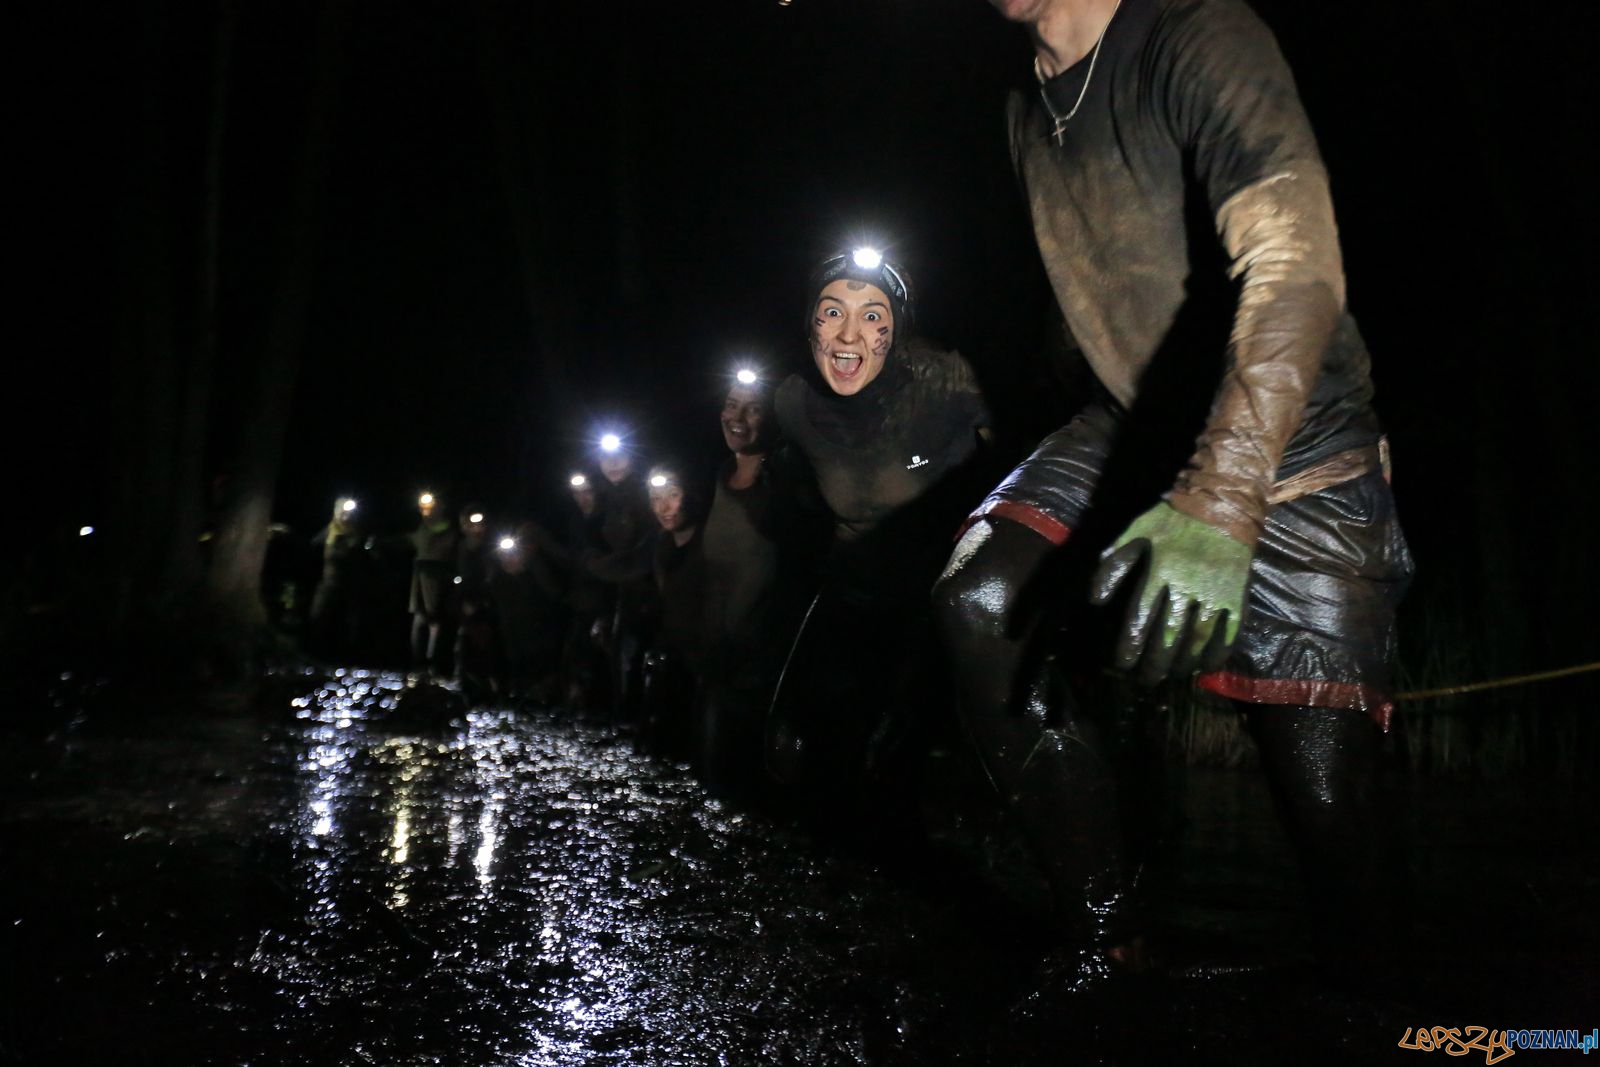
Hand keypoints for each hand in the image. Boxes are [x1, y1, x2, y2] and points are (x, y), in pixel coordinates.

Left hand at [1091, 502, 1250, 681]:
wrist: (1222, 504)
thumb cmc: (1173, 518)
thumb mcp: (1135, 532)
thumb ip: (1112, 564)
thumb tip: (1095, 599)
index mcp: (1160, 571)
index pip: (1141, 619)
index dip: (1130, 646)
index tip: (1123, 664)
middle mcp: (1187, 586)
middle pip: (1168, 636)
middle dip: (1155, 664)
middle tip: (1145, 681)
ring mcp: (1215, 593)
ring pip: (1197, 639)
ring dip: (1183, 663)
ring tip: (1171, 676)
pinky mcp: (1236, 596)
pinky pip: (1228, 633)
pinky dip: (1217, 654)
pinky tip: (1205, 667)